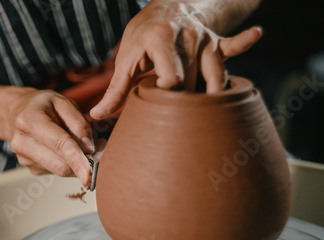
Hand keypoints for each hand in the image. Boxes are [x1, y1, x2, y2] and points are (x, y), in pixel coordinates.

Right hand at [9, 89, 94, 185]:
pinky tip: (66, 150)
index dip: (77, 160)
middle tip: (99, 147)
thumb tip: (89, 149)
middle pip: (61, 165)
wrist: (18, 112)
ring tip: (81, 144)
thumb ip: (79, 124)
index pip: (59, 145)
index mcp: (29, 120)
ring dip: (76, 163)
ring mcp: (24, 158)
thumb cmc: (45, 106)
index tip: (89, 175)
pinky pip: (56, 171)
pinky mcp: (30, 168)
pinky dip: (67, 164)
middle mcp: (22, 142)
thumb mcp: (65, 103)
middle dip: (83, 162)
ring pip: (60, 170)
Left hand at [90, 1, 262, 119]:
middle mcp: (186, 37)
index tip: (158, 105)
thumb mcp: (125, 59)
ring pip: (215, 76)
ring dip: (209, 95)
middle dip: (184, 103)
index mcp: (159, 40)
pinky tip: (255, 33)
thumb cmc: (142, 37)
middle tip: (174, 113)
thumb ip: (115, 90)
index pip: (171, 80)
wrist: (165, 7)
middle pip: (193, 84)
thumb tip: (96, 116)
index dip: (166, 98)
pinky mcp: (217, 42)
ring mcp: (204, 39)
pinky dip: (242, 43)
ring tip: (205, 113)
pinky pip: (233, 45)